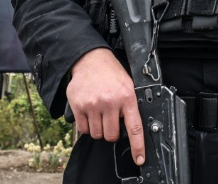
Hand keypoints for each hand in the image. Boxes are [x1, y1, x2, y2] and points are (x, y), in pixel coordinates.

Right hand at [67, 48, 145, 165]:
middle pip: (112, 136)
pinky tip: (89, 112)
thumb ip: (129, 106)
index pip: (134, 128)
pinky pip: (83, 129)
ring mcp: (93, 105)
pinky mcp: (79, 106)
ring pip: (97, 134)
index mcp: (126, 97)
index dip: (137, 147)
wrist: (90, 59)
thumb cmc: (110, 73)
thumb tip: (131, 129)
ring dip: (98, 129)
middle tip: (110, 119)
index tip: (139, 159)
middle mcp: (110, 102)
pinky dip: (87, 125)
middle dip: (111, 131)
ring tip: (99, 113)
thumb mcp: (127, 85)